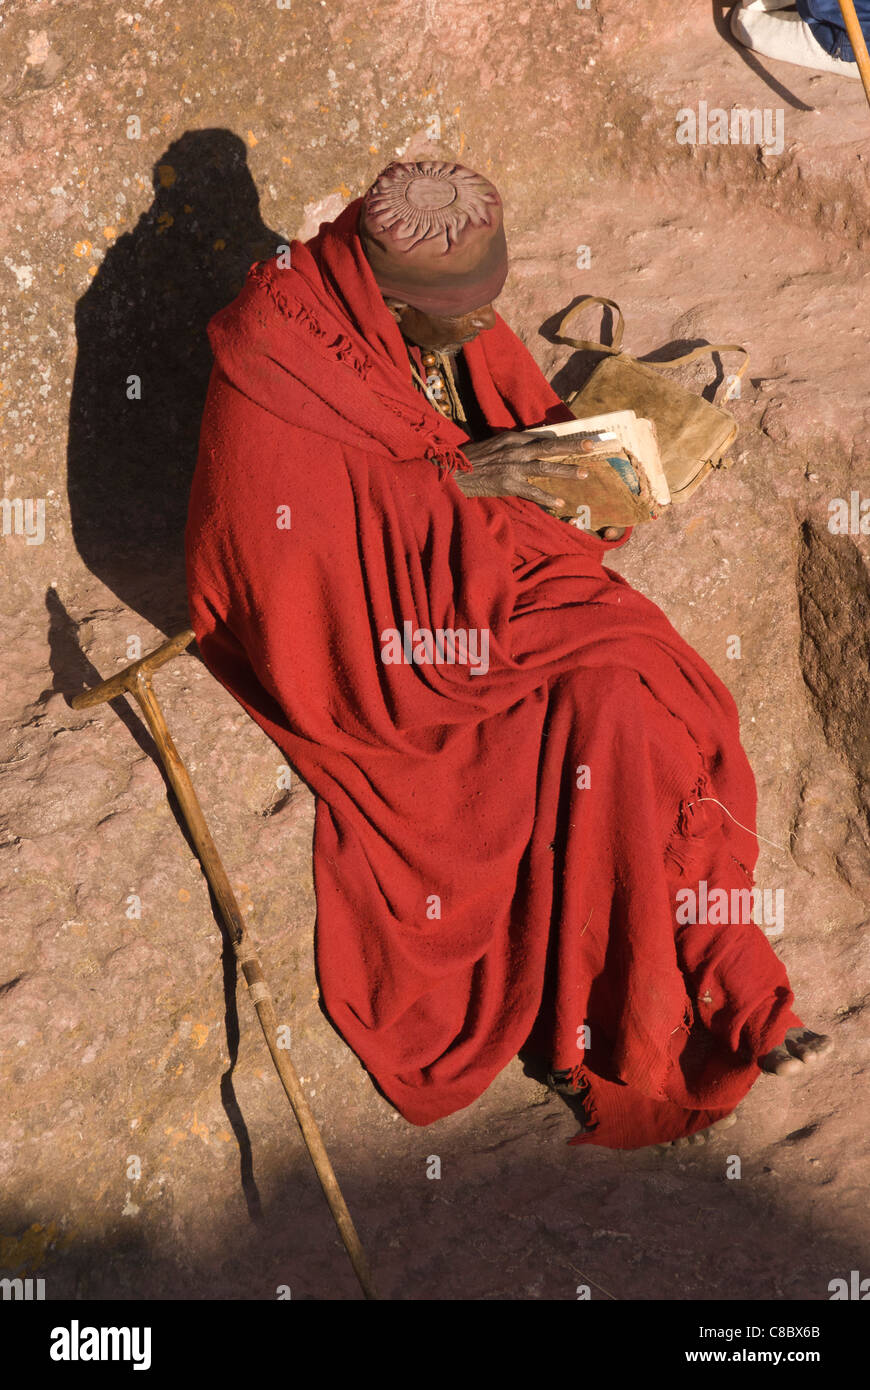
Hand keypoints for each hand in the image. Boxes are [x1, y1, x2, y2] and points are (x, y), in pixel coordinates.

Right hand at [454, 433, 594, 510]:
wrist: (453, 472)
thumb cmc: (472, 460)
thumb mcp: (494, 445)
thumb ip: (514, 445)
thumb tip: (534, 445)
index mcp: (512, 438)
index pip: (542, 437)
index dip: (562, 439)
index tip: (579, 439)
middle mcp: (515, 449)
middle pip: (549, 446)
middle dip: (572, 447)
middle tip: (591, 447)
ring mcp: (512, 467)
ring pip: (545, 467)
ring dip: (566, 470)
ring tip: (584, 473)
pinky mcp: (508, 484)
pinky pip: (532, 491)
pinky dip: (547, 497)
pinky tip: (560, 502)